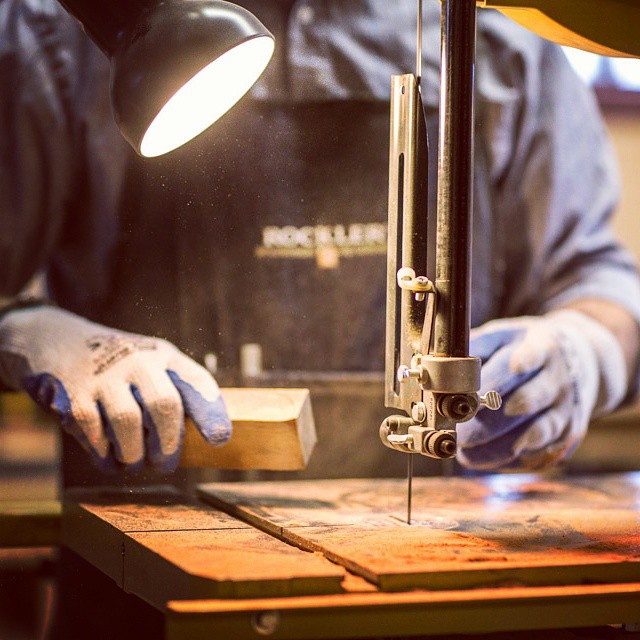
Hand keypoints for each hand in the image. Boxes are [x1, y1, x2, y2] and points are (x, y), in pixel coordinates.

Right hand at [0, 306, 230, 471]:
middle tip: (165, 463)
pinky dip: (103, 453)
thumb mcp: (153, 364)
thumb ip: (178, 392)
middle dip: (168, 443)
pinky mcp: (74, 393)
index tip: (220, 439)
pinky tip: (108, 458)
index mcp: (164, 357)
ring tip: (134, 462)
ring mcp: (105, 376)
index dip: (210, 410)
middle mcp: (138, 362)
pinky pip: (94, 431)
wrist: (58, 340)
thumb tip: (205, 439)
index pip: (195, 381)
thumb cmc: (121, 365)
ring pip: (128, 422)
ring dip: (134, 453)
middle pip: (164, 404)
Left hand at [457, 310, 626, 469]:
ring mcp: (567, 406)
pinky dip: (516, 460)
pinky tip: (487, 461)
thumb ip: (478, 345)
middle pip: (526, 401)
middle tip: (459, 433)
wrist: (583, 358)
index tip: (484, 391)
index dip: (508, 374)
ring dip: (500, 445)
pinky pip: (544, 451)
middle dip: (490, 420)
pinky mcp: (570, 430)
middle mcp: (559, 378)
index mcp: (542, 347)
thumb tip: (444, 360)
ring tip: (466, 453)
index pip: (528, 358)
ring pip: (538, 430)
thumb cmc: (527, 348)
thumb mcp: (507, 335)